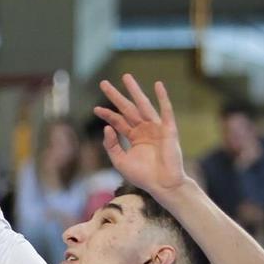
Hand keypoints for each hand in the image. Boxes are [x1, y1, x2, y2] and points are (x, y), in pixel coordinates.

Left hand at [93, 75, 187, 196]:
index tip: (95, 109)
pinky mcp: (168, 130)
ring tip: (126, 77)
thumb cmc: (143, 176)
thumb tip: (106, 127)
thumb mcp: (120, 161)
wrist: (163, 185)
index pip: (118, 121)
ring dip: (135, 91)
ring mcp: (156, 128)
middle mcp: (144, 129)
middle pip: (127, 109)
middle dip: (116, 96)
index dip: (107, 114)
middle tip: (103, 83)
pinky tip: (158, 85)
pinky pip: (166, 111)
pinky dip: (163, 98)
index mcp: (134, 137)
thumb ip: (111, 145)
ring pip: (143, 105)